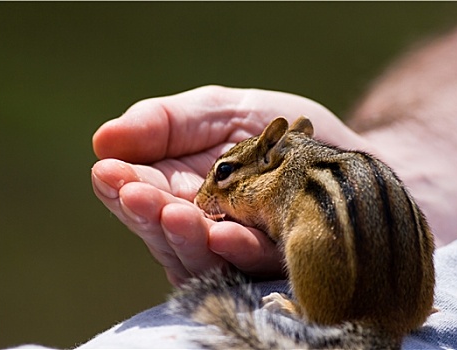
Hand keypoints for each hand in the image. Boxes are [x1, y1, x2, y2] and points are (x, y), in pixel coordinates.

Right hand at [91, 85, 366, 286]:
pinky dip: (236, 254)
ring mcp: (236, 253)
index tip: (109, 171)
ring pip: (199, 257)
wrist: (351, 162)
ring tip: (173, 212)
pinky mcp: (272, 270)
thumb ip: (169, 123)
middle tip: (134, 194)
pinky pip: (248, 269)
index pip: (140, 192)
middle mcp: (203, 226)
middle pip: (164, 230)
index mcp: (182, 189)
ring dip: (185, 237)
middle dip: (148, 212)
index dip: (122, 184)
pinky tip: (225, 235)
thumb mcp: (225, 111)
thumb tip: (105, 138)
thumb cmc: (284, 136)